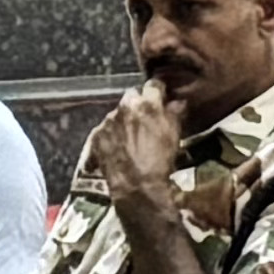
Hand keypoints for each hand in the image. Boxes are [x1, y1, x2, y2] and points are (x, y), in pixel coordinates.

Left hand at [82, 87, 189, 209]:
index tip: (161, 99)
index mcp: (147, 103)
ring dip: (123, 121)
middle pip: (132, 96)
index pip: (154, 85)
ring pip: (117, 114)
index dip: (158, 92)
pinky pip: (103, 131)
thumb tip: (177, 102)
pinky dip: (110, 136)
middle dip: (138, 105)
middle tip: (145, 120)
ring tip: (131, 139)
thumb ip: (175, 114)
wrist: (137, 187)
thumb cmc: (161, 161)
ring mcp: (108, 121)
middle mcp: (125, 107)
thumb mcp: (174, 136)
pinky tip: (117, 149)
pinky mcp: (96, 136)